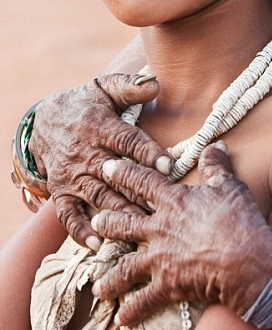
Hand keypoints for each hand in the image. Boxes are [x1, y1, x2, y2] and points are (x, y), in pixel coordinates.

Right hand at [29, 73, 169, 248]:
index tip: (169, 166)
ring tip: (142, 228)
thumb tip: (156, 84)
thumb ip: (130, 86)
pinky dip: (80, 231)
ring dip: (119, 214)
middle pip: (116, 176)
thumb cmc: (86, 103)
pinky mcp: (60, 191)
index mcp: (99, 125)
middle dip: (140, 192)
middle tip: (164, 207)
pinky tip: (98, 244)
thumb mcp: (105, 88)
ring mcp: (71, 174)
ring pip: (98, 197)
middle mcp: (85, 152)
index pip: (128, 141)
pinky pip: (68, 214)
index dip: (149, 153)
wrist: (44, 120)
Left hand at [92, 143, 271, 325]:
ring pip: (125, 266)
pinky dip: (132, 311)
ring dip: (110, 275)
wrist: (245, 258)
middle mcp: (159, 228)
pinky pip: (143, 300)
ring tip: (98, 284)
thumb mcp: (229, 186)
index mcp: (173, 201)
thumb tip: (216, 145)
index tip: (106, 166)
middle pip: (124, 223)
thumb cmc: (238, 219)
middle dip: (107, 222)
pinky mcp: (166, 284)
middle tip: (96, 221)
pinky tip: (121, 317)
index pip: (142, 182)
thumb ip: (216, 165)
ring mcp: (159, 258)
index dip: (124, 173)